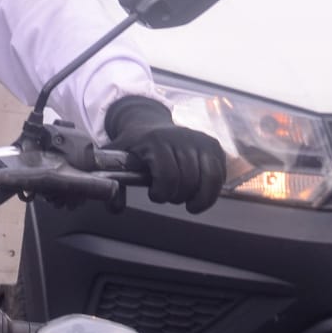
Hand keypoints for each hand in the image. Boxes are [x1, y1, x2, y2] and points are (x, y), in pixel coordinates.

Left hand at [105, 96, 225, 213]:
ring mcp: (199, 139)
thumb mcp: (115, 158)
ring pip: (209, 179)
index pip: (167, 175)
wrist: (148, 124)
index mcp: (155, 141)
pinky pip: (219, 175)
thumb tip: (116, 209)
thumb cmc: (132, 147)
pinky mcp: (213, 145)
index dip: (162, 193)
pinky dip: (211, 191)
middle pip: (188, 180)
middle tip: (168, 196)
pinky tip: (198, 193)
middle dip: (177, 196)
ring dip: (198, 197)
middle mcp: (180, 137)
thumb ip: (112, 181)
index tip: (154, 195)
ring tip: (188, 202)